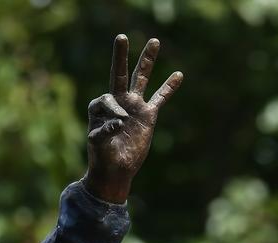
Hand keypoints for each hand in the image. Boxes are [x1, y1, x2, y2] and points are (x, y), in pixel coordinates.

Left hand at [83, 35, 182, 203]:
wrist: (115, 170)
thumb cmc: (102, 157)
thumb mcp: (99, 145)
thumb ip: (104, 132)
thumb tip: (119, 122)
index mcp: (100, 106)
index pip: (108, 98)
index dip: (112, 112)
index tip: (116, 128)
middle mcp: (117, 101)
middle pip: (120, 73)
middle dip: (120, 55)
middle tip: (121, 37)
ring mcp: (133, 106)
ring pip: (141, 79)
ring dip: (147, 61)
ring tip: (154, 41)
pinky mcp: (147, 116)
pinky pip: (160, 98)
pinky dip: (168, 87)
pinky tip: (179, 75)